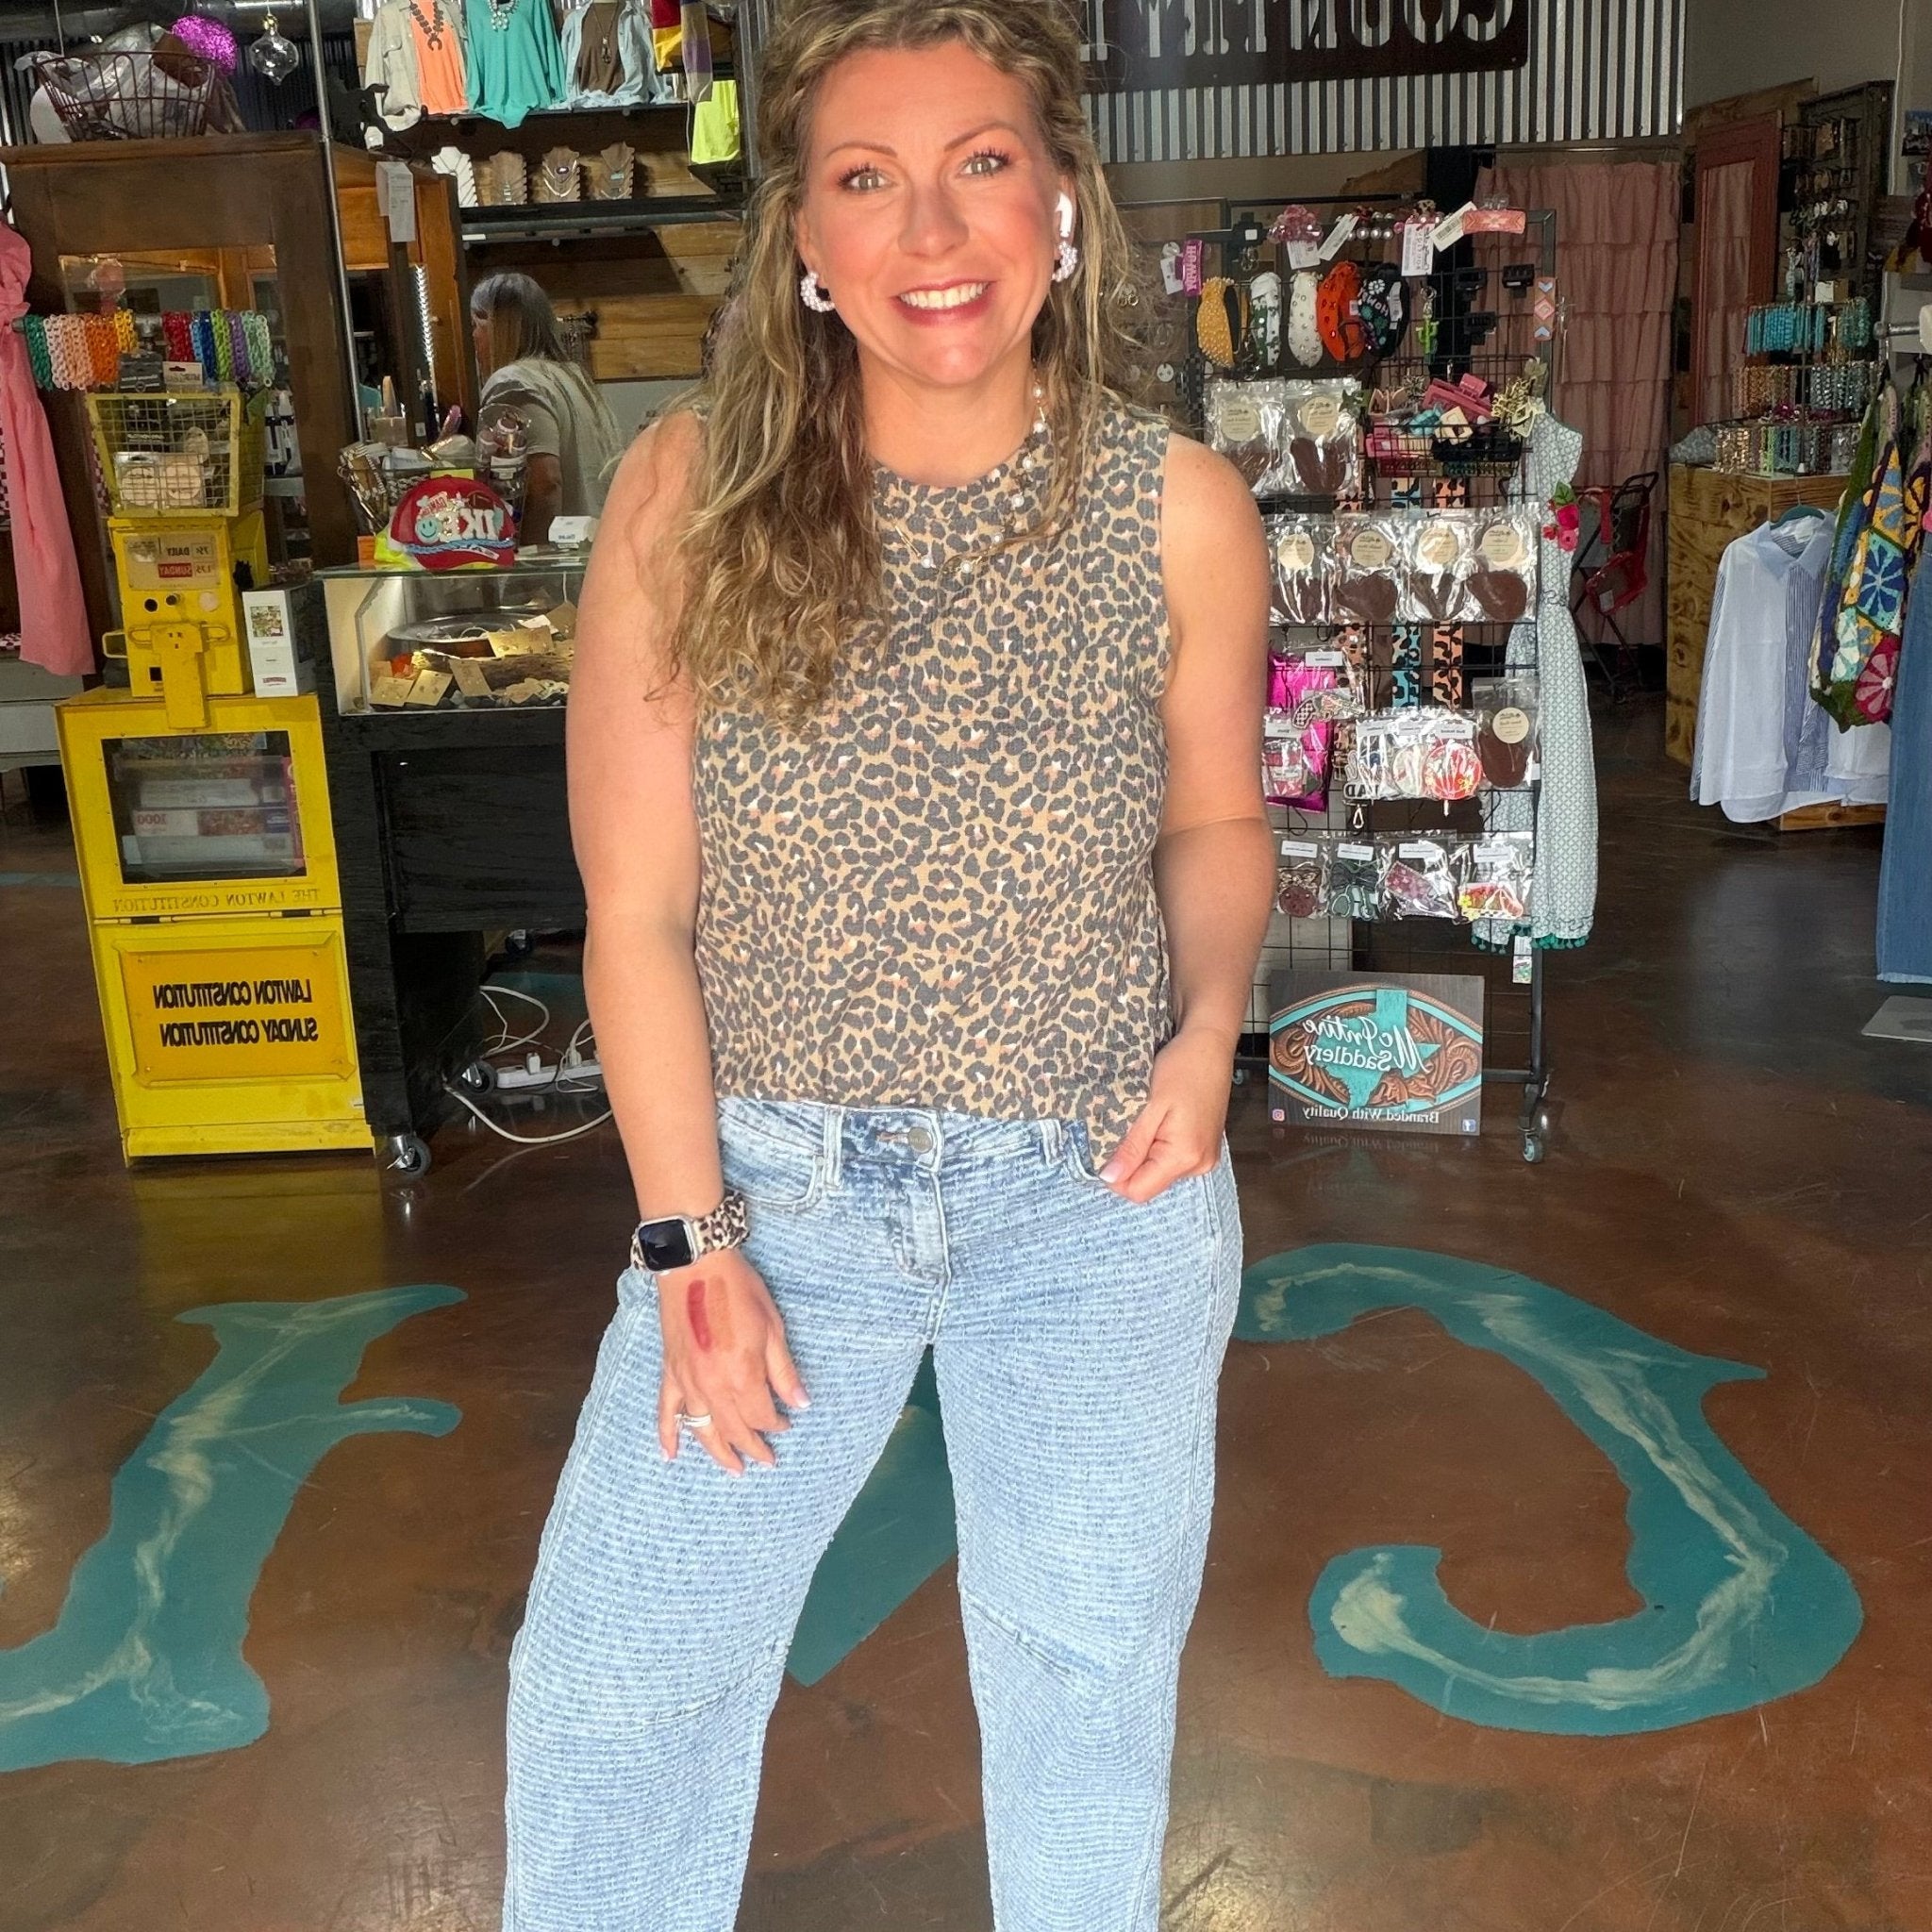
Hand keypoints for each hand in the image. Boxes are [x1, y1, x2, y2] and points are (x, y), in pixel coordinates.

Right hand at [656, 1248, 808, 1474]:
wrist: (695, 1265)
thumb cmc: (739, 1290)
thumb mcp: (772, 1327)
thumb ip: (784, 1371)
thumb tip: (799, 1404)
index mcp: (742, 1375)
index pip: (762, 1415)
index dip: (776, 1424)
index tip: (787, 1423)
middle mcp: (713, 1386)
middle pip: (735, 1430)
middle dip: (753, 1448)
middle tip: (767, 1460)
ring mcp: (688, 1382)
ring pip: (703, 1430)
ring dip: (719, 1452)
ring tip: (734, 1469)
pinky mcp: (670, 1372)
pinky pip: (666, 1412)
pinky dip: (668, 1435)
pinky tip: (671, 1456)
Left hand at [1101, 1025, 1235, 1202]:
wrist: (1209, 1046)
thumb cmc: (1182, 1067)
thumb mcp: (1149, 1105)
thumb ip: (1131, 1146)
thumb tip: (1109, 1178)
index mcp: (1185, 1156)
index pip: (1138, 1190)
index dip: (1115, 1176)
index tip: (1105, 1146)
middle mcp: (1199, 1165)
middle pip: (1149, 1183)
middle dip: (1129, 1161)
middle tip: (1127, 1125)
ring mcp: (1204, 1158)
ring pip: (1158, 1172)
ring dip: (1142, 1153)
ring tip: (1145, 1120)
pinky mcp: (1204, 1148)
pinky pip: (1170, 1160)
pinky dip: (1156, 1146)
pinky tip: (1157, 1121)